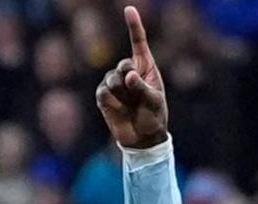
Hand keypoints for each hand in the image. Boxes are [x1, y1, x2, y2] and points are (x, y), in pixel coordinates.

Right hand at [96, 6, 167, 148]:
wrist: (142, 137)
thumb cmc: (154, 116)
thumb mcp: (154, 101)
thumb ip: (142, 87)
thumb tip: (127, 75)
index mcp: (145, 68)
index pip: (138, 43)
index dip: (133, 26)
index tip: (129, 9)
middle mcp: (128, 71)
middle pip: (123, 64)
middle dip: (130, 80)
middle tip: (138, 94)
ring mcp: (113, 82)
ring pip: (112, 79)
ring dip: (123, 94)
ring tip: (131, 105)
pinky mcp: (103, 95)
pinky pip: (104, 92)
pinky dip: (113, 102)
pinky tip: (119, 109)